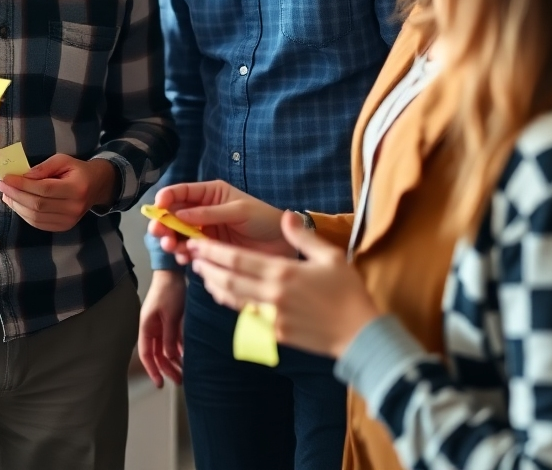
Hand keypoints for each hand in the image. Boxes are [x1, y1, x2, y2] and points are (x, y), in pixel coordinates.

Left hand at [0, 154, 117, 231]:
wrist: (96, 186)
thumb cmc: (77, 170)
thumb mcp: (63, 160)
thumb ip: (44, 167)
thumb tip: (24, 176)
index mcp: (76, 188)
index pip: (44, 189)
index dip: (22, 185)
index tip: (6, 179)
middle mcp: (74, 207)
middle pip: (37, 205)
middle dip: (16, 195)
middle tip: (2, 186)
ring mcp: (69, 221)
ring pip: (35, 217)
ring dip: (17, 206)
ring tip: (6, 195)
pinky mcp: (63, 227)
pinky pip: (38, 224)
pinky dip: (24, 214)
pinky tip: (17, 204)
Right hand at [138, 270, 185, 386]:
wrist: (173, 271)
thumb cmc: (168, 290)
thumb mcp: (170, 315)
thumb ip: (169, 337)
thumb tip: (170, 356)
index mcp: (146, 326)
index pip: (146, 354)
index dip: (152, 370)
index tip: (160, 383)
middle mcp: (152, 327)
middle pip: (157, 354)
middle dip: (167, 368)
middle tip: (179, 380)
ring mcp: (161, 324)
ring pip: (166, 348)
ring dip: (174, 360)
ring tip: (184, 372)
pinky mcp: (170, 320)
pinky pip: (173, 339)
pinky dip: (179, 348)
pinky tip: (187, 356)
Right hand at [148, 180, 294, 263]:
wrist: (283, 244)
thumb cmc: (264, 219)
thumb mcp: (238, 211)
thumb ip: (209, 213)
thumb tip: (179, 214)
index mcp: (211, 194)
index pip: (182, 192)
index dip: (167, 197)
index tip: (158, 206)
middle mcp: (204, 211)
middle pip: (175, 215)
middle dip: (164, 223)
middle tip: (159, 233)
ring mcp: (206, 232)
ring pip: (179, 234)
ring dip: (172, 240)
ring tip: (172, 247)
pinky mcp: (210, 251)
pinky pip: (191, 252)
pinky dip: (184, 255)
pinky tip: (184, 258)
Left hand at [187, 211, 378, 358]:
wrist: (360, 335)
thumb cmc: (348, 292)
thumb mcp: (329, 255)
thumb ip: (302, 236)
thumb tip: (287, 215)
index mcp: (282, 272)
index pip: (236, 259)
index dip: (212, 251)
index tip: (196, 243)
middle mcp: (272, 295)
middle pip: (228, 279)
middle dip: (206, 267)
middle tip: (191, 257)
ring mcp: (272, 317)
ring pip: (233, 299)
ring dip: (214, 285)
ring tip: (203, 274)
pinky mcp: (276, 334)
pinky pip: (246, 315)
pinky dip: (231, 303)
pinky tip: (226, 295)